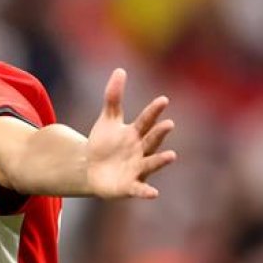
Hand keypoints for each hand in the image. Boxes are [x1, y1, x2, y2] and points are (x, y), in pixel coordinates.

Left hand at [86, 69, 175, 198]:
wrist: (90, 168)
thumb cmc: (104, 142)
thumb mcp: (107, 119)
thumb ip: (113, 97)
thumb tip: (120, 70)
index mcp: (135, 133)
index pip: (146, 120)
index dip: (153, 111)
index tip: (163, 100)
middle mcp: (140, 150)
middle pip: (151, 140)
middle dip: (159, 133)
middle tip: (169, 124)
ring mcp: (137, 168)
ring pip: (151, 163)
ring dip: (161, 160)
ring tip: (172, 155)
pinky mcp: (129, 185)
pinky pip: (139, 189)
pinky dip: (146, 191)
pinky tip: (154, 193)